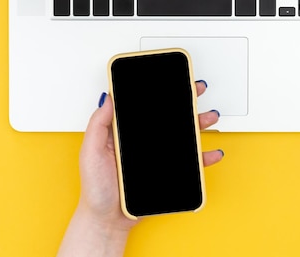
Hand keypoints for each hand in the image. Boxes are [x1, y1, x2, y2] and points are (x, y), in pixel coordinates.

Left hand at [57, 81, 222, 256]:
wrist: (106, 221)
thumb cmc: (95, 190)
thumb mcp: (89, 153)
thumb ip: (97, 125)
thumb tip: (109, 98)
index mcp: (124, 133)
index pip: (144, 107)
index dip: (158, 91)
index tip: (170, 78)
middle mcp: (142, 142)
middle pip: (168, 117)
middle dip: (185, 101)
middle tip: (197, 89)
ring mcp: (156, 157)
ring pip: (182, 136)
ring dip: (198, 124)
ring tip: (209, 117)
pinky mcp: (166, 173)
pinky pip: (188, 163)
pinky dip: (202, 157)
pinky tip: (211, 152)